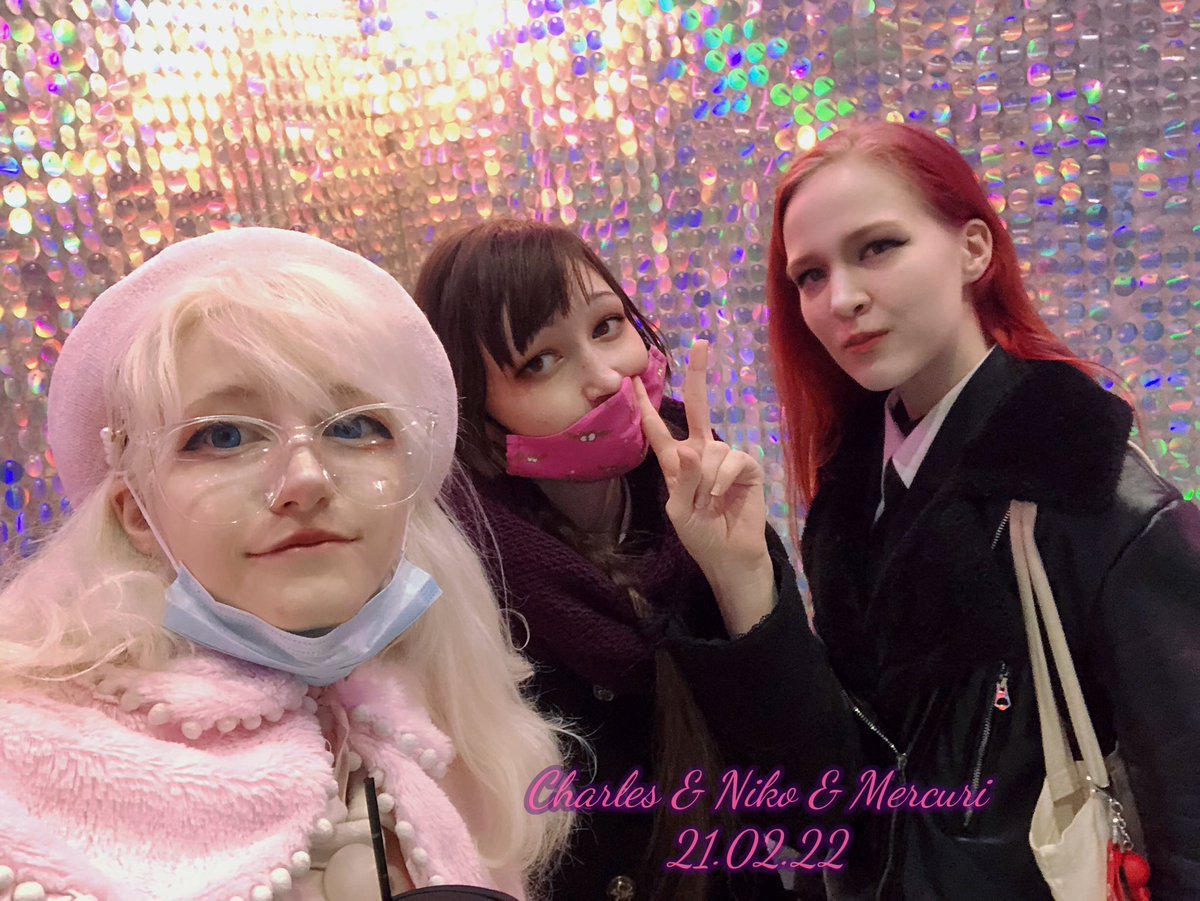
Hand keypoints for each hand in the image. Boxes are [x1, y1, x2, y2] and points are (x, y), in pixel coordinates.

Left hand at [635, 339, 774, 635]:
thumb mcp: (679, 512)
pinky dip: (722, 482)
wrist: (729, 555)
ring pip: (712, 450)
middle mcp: (701, 452)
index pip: (658, 429)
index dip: (646, 406)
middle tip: (700, 343)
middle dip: (699, 376)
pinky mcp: (747, 467)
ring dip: (706, 483)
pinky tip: (722, 499)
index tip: (634, 380)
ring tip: (708, 506)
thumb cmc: (700, 535)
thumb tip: (694, 447)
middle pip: (698, 409)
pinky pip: (731, 461)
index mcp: (677, 462)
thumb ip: (683, 480)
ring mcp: (725, 458)